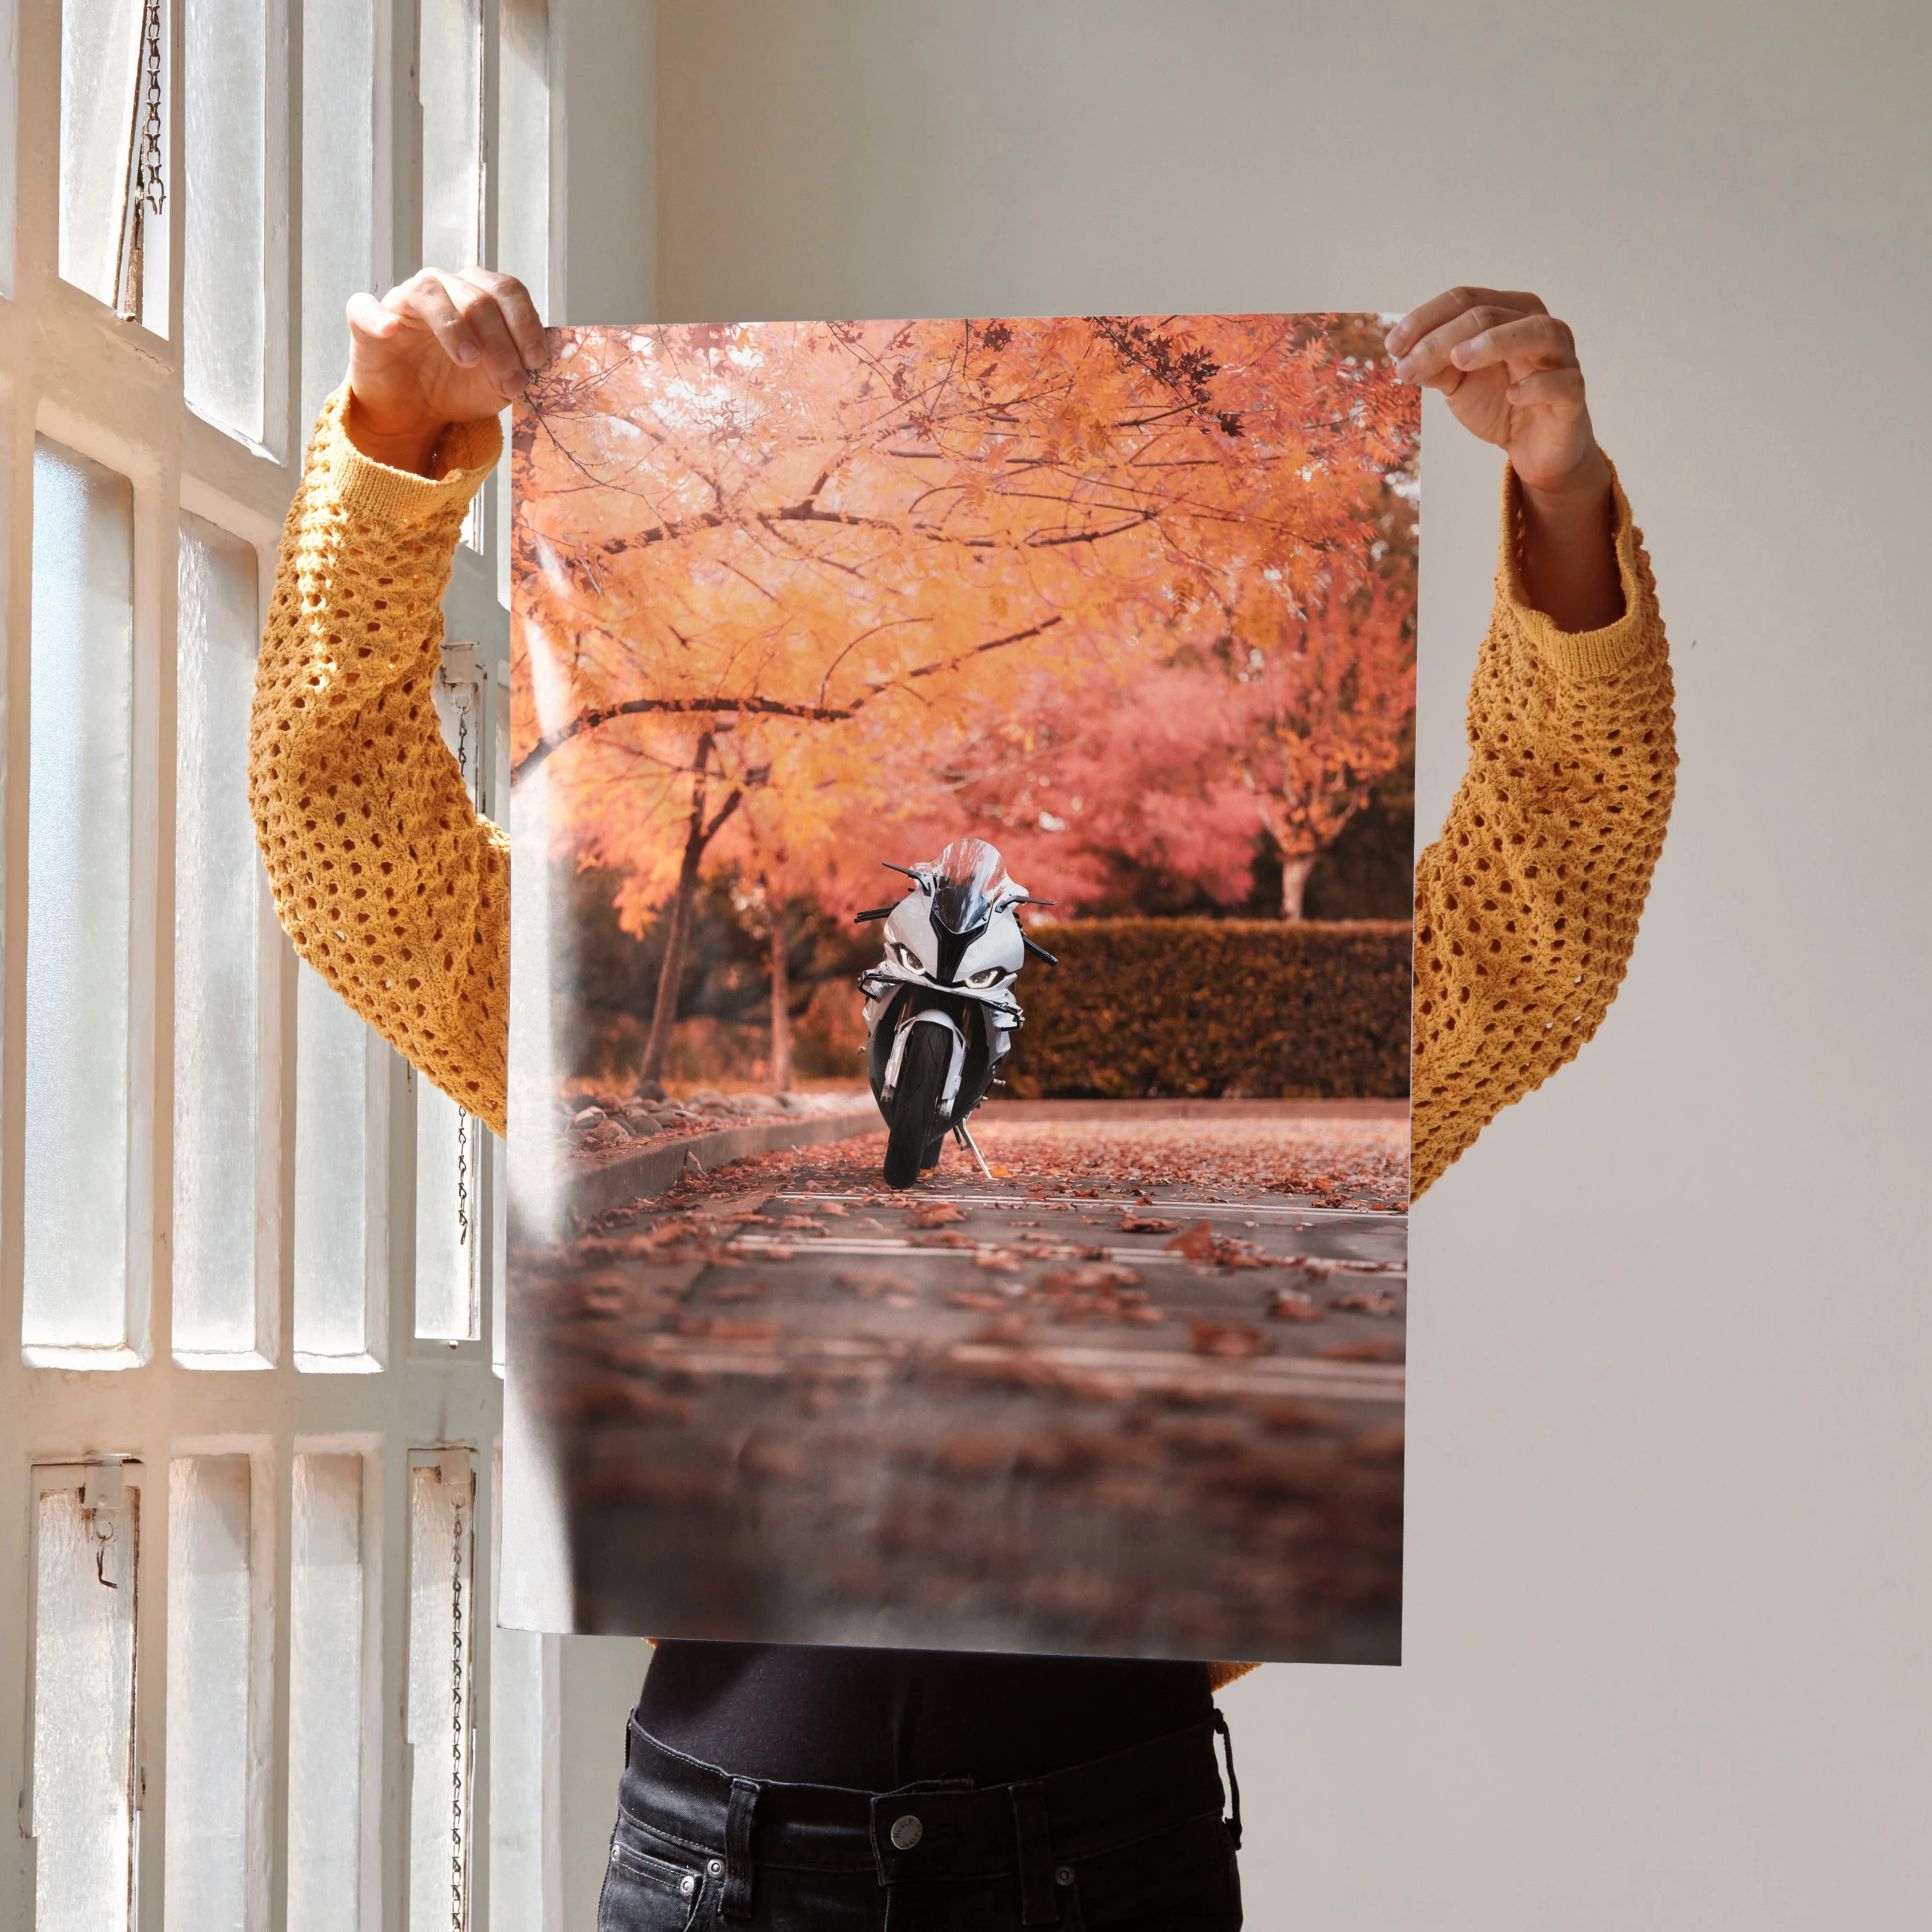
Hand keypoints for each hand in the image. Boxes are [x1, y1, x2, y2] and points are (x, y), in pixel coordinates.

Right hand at [344, 267, 546, 474]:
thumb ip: (518, 367)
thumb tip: (537, 362)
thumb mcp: (498, 383)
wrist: (415, 412)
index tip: (535, 361)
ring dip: (455, 327)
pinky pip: (365, 307)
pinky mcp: (366, 320)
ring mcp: (403, 301)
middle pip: (477, 298)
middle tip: (510, 384)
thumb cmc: (457, 387)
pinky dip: (378, 317)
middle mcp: (443, 288)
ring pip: (430, 293)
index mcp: (478, 295)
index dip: (525, 323)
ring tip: (469, 361)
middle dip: (501, 343)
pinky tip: (391, 331)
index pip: (507, 291)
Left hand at [1384, 288, 1605, 499]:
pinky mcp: (1573, 393)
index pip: (1466, 299)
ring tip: (1458, 359)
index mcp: (1509, 314)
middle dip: (1443, 337)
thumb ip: (1435, 365)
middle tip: (1408, 364)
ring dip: (1496, 342)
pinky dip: (1538, 385)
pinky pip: (1563, 381)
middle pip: (1492, 314)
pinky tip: (1512, 395)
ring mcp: (1561, 357)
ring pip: (1538, 331)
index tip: (1392, 346)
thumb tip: (1402, 353)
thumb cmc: (1500, 404)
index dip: (1426, 318)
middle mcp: (1538, 326)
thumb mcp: (1458, 383)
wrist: (1533, 448)